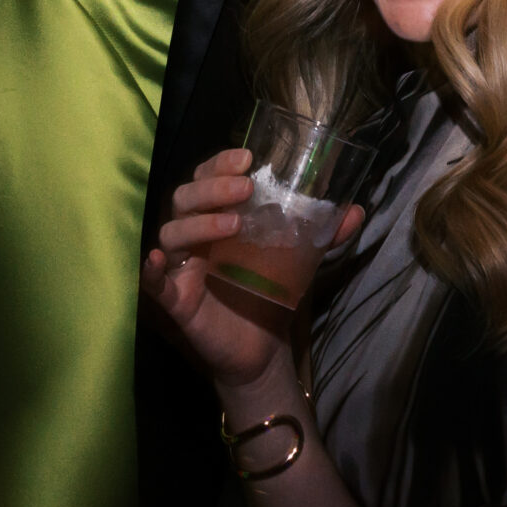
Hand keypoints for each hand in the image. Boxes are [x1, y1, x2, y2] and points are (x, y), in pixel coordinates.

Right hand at [140, 149, 363, 393]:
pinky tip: (157, 259)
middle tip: (244, 188)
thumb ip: (324, 235)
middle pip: (184, 198)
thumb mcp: (299, 259)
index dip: (219, 164)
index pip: (206, 178)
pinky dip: (150, 269)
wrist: (262, 348)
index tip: (248, 158)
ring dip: (198, 222)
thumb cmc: (271, 292)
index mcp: (216, 216)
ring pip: (171, 232)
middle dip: (212, 187)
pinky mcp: (175, 299)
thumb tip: (356, 210)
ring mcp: (181, 266)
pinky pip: (152, 282)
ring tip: (234, 223)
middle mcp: (194, 235)